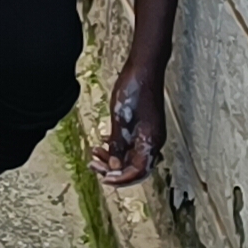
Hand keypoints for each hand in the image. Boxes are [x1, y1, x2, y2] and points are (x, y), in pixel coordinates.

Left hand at [90, 64, 165, 185]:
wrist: (144, 68)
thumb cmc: (135, 89)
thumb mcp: (120, 120)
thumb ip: (118, 145)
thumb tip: (115, 166)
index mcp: (151, 141)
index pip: (139, 172)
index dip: (121, 179)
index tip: (104, 179)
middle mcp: (153, 141)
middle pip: (135, 166)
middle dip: (114, 168)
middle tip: (94, 165)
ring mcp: (149, 134)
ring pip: (132, 156)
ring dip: (114, 157)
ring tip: (95, 153)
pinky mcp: (144, 126)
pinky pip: (132, 144)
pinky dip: (118, 146)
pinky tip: (105, 142)